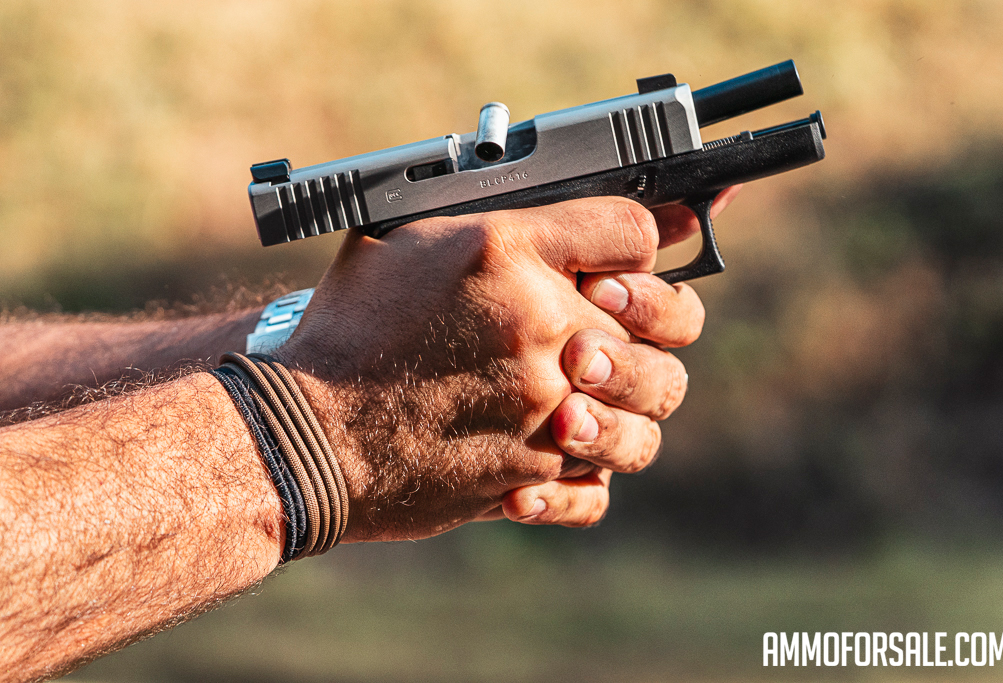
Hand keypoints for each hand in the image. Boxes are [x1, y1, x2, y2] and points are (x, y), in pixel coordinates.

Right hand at [278, 190, 737, 541]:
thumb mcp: (401, 235)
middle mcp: (541, 331)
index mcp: (507, 253)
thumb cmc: (348, 327)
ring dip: (636, 398)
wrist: (302, 430)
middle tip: (618, 321)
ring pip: (654, 408)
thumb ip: (486, 217)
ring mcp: (544, 411)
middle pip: (674, 318)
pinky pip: (599, 486)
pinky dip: (586, 475)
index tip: (628, 256)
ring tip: (590, 393)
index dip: (644, 238)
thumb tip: (548, 214)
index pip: (634, 230)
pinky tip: (557, 452)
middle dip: (662, 314)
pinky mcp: (529, 477)